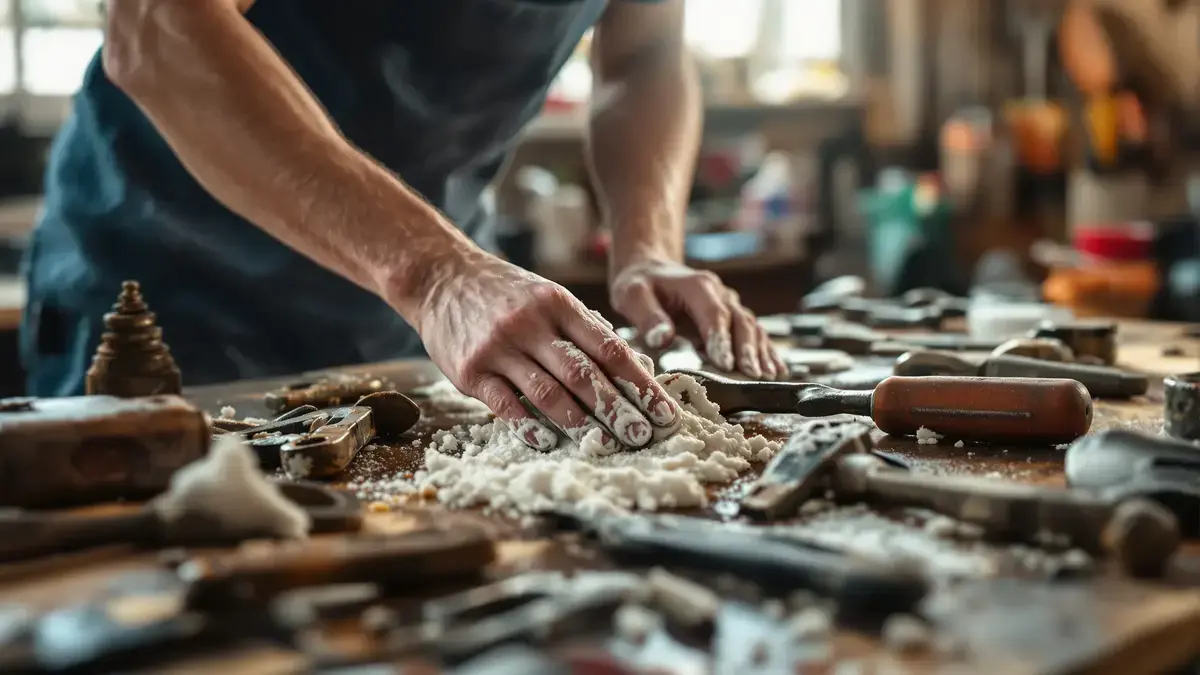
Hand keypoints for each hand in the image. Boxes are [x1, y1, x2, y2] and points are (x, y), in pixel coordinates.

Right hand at [407, 250, 680, 451]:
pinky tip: (550, 440)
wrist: (442, 278)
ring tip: (605, 444)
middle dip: (617, 409)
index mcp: (559, 304)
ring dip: (580, 423)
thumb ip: (587, 329)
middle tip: (642, 436)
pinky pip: (505, 404)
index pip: (609, 348)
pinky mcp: (469, 370)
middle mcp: (531, 323)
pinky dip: (530, 425)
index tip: (662, 410)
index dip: (640, 383)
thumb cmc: (506, 294)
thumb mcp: (549, 296)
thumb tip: (636, 367)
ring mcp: (498, 347)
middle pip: (583, 374)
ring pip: (547, 392)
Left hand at [610, 259, 786, 379]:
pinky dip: (765, 351)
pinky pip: (753, 333)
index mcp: (697, 285)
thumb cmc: (640, 285)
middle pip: (740, 321)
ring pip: (751, 327)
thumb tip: (663, 338)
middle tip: (752, 376)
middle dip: (748, 350)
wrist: (651, 271)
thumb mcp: (632, 296)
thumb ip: (647, 317)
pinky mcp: (731, 317)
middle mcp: (719, 292)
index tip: (725, 364)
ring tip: (768, 377)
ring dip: (761, 352)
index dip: (722, 338)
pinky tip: (776, 369)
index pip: (714, 313)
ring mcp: (729, 304)